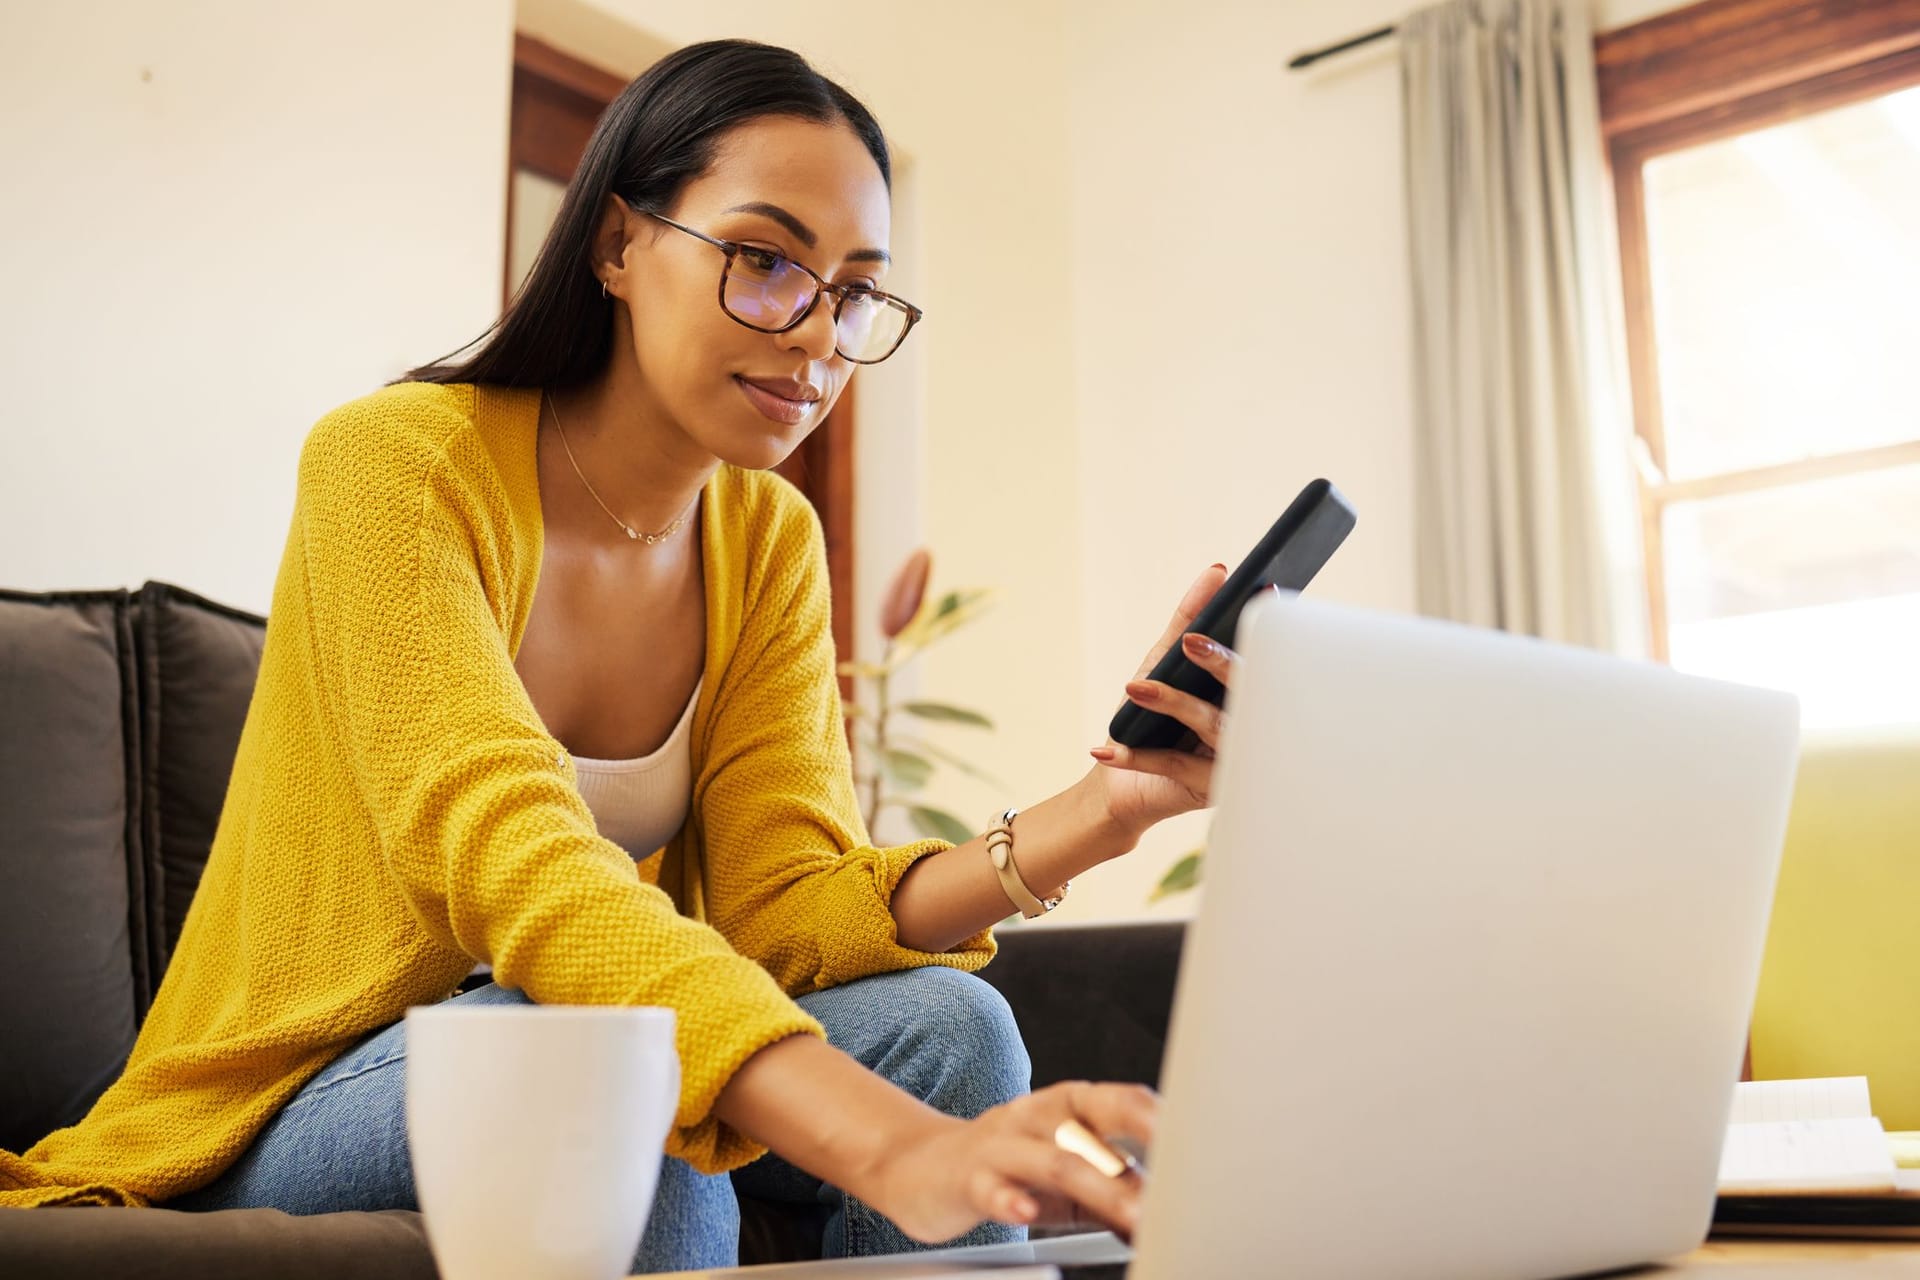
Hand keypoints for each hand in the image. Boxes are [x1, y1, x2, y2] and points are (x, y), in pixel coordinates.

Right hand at [862, 1081, 1156, 1243]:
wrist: (917, 1167)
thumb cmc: (1005, 1168)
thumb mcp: (1064, 1174)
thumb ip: (1111, 1189)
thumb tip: (1169, 1211)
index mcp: (1067, 1108)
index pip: (1121, 1100)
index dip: (1161, 1119)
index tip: (1204, 1140)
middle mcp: (1036, 1116)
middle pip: (1095, 1124)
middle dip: (1140, 1151)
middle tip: (1181, 1182)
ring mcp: (1001, 1144)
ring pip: (1055, 1160)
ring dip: (1099, 1187)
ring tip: (1133, 1214)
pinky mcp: (968, 1178)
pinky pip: (991, 1187)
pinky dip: (1012, 1200)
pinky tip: (1028, 1212)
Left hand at [1089, 564, 1241, 833]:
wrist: (1122, 786)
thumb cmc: (1150, 718)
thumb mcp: (1163, 662)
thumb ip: (1190, 619)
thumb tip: (1216, 573)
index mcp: (1249, 691)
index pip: (1266, 656)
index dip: (1268, 629)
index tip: (1263, 591)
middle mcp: (1252, 724)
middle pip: (1249, 690)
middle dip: (1222, 664)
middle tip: (1191, 641)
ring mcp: (1235, 759)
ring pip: (1214, 725)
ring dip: (1172, 704)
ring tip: (1134, 689)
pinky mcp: (1209, 789)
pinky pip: (1177, 766)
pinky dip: (1139, 756)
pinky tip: (1106, 750)